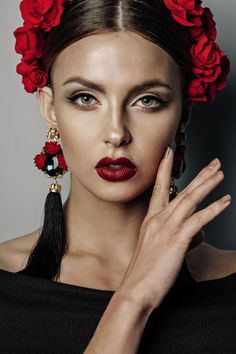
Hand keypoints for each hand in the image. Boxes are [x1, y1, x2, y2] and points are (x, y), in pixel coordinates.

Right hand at [116, 147, 230, 310]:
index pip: (159, 188)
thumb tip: (191, 232)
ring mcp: (167, 228)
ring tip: (220, 174)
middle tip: (214, 163)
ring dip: (207, 185)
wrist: (134, 290)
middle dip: (199, 175)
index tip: (169, 152)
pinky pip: (198, 220)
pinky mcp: (176, 240)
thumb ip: (173, 235)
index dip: (164, 168)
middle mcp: (158, 219)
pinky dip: (213, 210)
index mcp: (151, 219)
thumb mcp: (155, 248)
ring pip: (190, 200)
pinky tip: (225, 202)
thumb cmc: (143, 272)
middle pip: (181, 191)